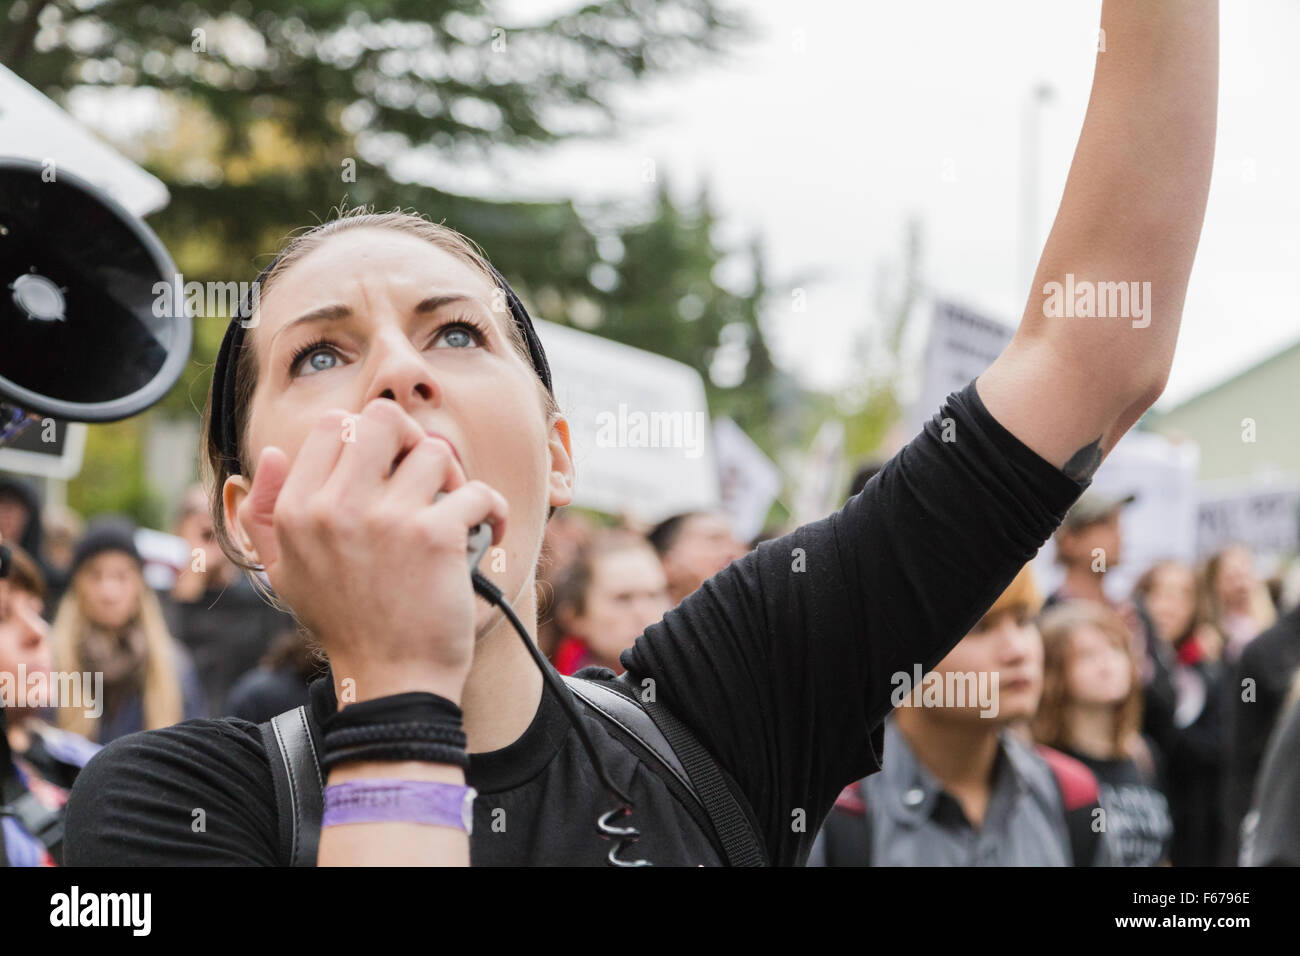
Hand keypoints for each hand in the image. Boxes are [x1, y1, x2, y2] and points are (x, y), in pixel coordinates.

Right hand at [237, 399, 506, 703]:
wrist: (392, 682)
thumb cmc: (345, 625)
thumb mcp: (285, 573)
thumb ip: (266, 513)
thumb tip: (269, 454)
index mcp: (298, 511)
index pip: (333, 425)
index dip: (368, 439)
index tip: (387, 471)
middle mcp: (335, 508)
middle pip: (385, 419)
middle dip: (413, 441)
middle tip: (426, 478)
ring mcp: (387, 519)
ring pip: (437, 452)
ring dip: (455, 479)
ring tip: (454, 512)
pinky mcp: (435, 536)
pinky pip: (479, 493)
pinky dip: (492, 511)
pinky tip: (486, 530)